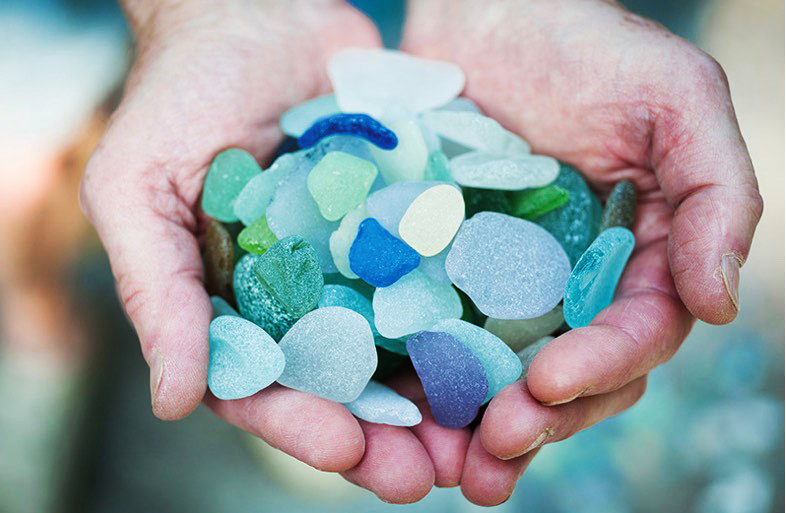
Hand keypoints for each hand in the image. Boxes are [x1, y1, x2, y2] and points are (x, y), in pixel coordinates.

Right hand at [81, 0, 439, 500]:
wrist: (255, 9)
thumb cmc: (181, 94)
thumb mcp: (139, 188)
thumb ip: (157, 292)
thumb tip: (173, 401)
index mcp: (234, 303)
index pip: (266, 386)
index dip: (304, 427)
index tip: (350, 452)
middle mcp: (302, 293)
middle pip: (345, 384)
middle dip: (385, 434)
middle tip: (430, 475)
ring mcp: (359, 260)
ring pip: (402, 345)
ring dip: (440, 395)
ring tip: (482, 435)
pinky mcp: (408, 221)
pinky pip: (442, 273)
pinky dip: (472, 315)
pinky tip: (509, 347)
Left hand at [401, 0, 762, 504]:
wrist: (485, 13)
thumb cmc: (584, 45)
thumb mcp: (675, 100)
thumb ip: (719, 196)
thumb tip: (720, 305)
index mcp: (637, 255)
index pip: (636, 331)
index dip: (603, 365)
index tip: (552, 382)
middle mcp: (575, 282)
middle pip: (571, 373)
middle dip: (542, 416)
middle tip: (498, 445)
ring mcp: (506, 283)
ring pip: (504, 374)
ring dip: (484, 425)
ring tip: (459, 464)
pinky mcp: (443, 271)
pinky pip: (439, 334)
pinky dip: (429, 379)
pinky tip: (406, 412)